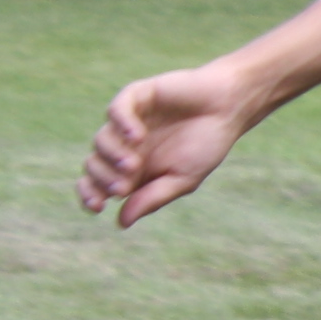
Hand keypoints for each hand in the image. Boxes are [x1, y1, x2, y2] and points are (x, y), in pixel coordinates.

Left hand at [78, 67, 254, 227]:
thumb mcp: (183, 180)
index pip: (97, 183)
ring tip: (133, 164)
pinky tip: (138, 136)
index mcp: (134, 169)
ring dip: (112, 155)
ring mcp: (128, 120)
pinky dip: (120, 124)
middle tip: (122, 187)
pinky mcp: (136, 96)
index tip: (98, 206)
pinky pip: (116, 110)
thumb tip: (120, 223)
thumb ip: (152, 198)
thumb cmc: (208, 145)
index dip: (90, 195)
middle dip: (103, 179)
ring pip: (101, 140)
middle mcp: (125, 145)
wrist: (229, 108)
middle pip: (93, 164)